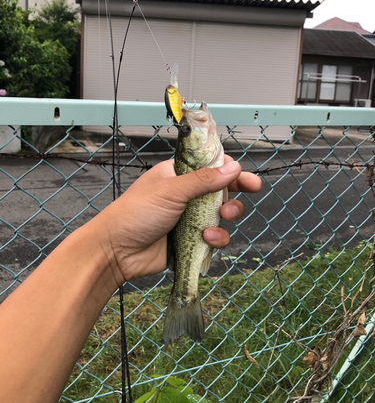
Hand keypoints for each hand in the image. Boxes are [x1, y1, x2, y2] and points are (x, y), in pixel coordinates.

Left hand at [100, 156, 261, 282]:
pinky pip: (214, 237)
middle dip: (233, 194)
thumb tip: (233, 168)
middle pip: (221, 191)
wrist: (116, 251)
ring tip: (219, 220)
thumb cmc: (136, 213)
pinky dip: (216, 238)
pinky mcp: (191, 240)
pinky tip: (206, 239)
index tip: (247, 178)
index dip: (230, 170)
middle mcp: (186, 195)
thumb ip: (203, 180)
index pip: (210, 166)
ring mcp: (189, 218)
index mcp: (178, 175)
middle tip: (247, 193)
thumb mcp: (171, 191)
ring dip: (226, 217)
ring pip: (221, 215)